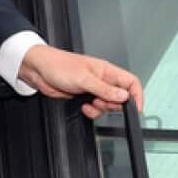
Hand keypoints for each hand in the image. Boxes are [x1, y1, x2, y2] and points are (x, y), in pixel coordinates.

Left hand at [18, 45, 143, 119]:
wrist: (39, 71)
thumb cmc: (59, 66)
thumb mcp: (84, 79)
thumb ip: (105, 89)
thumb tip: (124, 96)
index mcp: (106, 70)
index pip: (131, 82)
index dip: (137, 96)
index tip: (136, 109)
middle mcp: (102, 79)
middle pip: (121, 97)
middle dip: (113, 105)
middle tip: (101, 102)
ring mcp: (93, 88)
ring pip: (108, 105)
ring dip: (101, 109)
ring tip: (90, 102)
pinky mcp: (84, 96)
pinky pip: (95, 108)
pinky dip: (91, 111)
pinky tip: (83, 106)